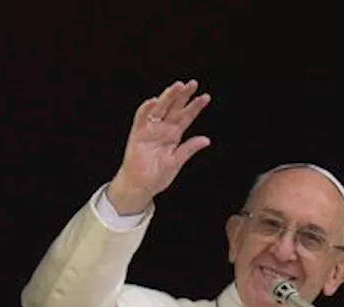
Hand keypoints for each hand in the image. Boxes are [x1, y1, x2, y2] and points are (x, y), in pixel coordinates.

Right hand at [106, 79, 211, 214]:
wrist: (140, 186)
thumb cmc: (157, 175)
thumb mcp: (176, 162)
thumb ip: (189, 149)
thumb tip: (206, 140)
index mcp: (174, 135)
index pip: (186, 117)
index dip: (195, 107)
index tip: (206, 97)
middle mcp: (163, 129)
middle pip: (174, 108)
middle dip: (183, 95)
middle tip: (192, 83)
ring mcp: (150, 129)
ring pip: (160, 108)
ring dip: (167, 97)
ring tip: (177, 87)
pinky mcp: (137, 133)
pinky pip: (141, 117)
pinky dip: (146, 108)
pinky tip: (154, 101)